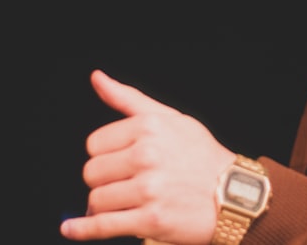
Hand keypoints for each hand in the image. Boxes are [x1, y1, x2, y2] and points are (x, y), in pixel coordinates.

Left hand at [60, 70, 236, 242]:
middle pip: (92, 172)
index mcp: (149, 126)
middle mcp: (147, 156)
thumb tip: (96, 77)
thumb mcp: (170, 118)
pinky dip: (83, 229)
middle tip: (123, 183)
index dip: (104, 155)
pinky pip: (103, 225)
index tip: (120, 161)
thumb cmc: (201, 155)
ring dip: (103, 205)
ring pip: (96, 199)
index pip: (95, 144)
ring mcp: (149, 190)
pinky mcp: (151, 221)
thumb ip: (128, 98)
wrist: (235, 195)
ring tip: (121, 202)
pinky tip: (71, 228)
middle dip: (103, 180)